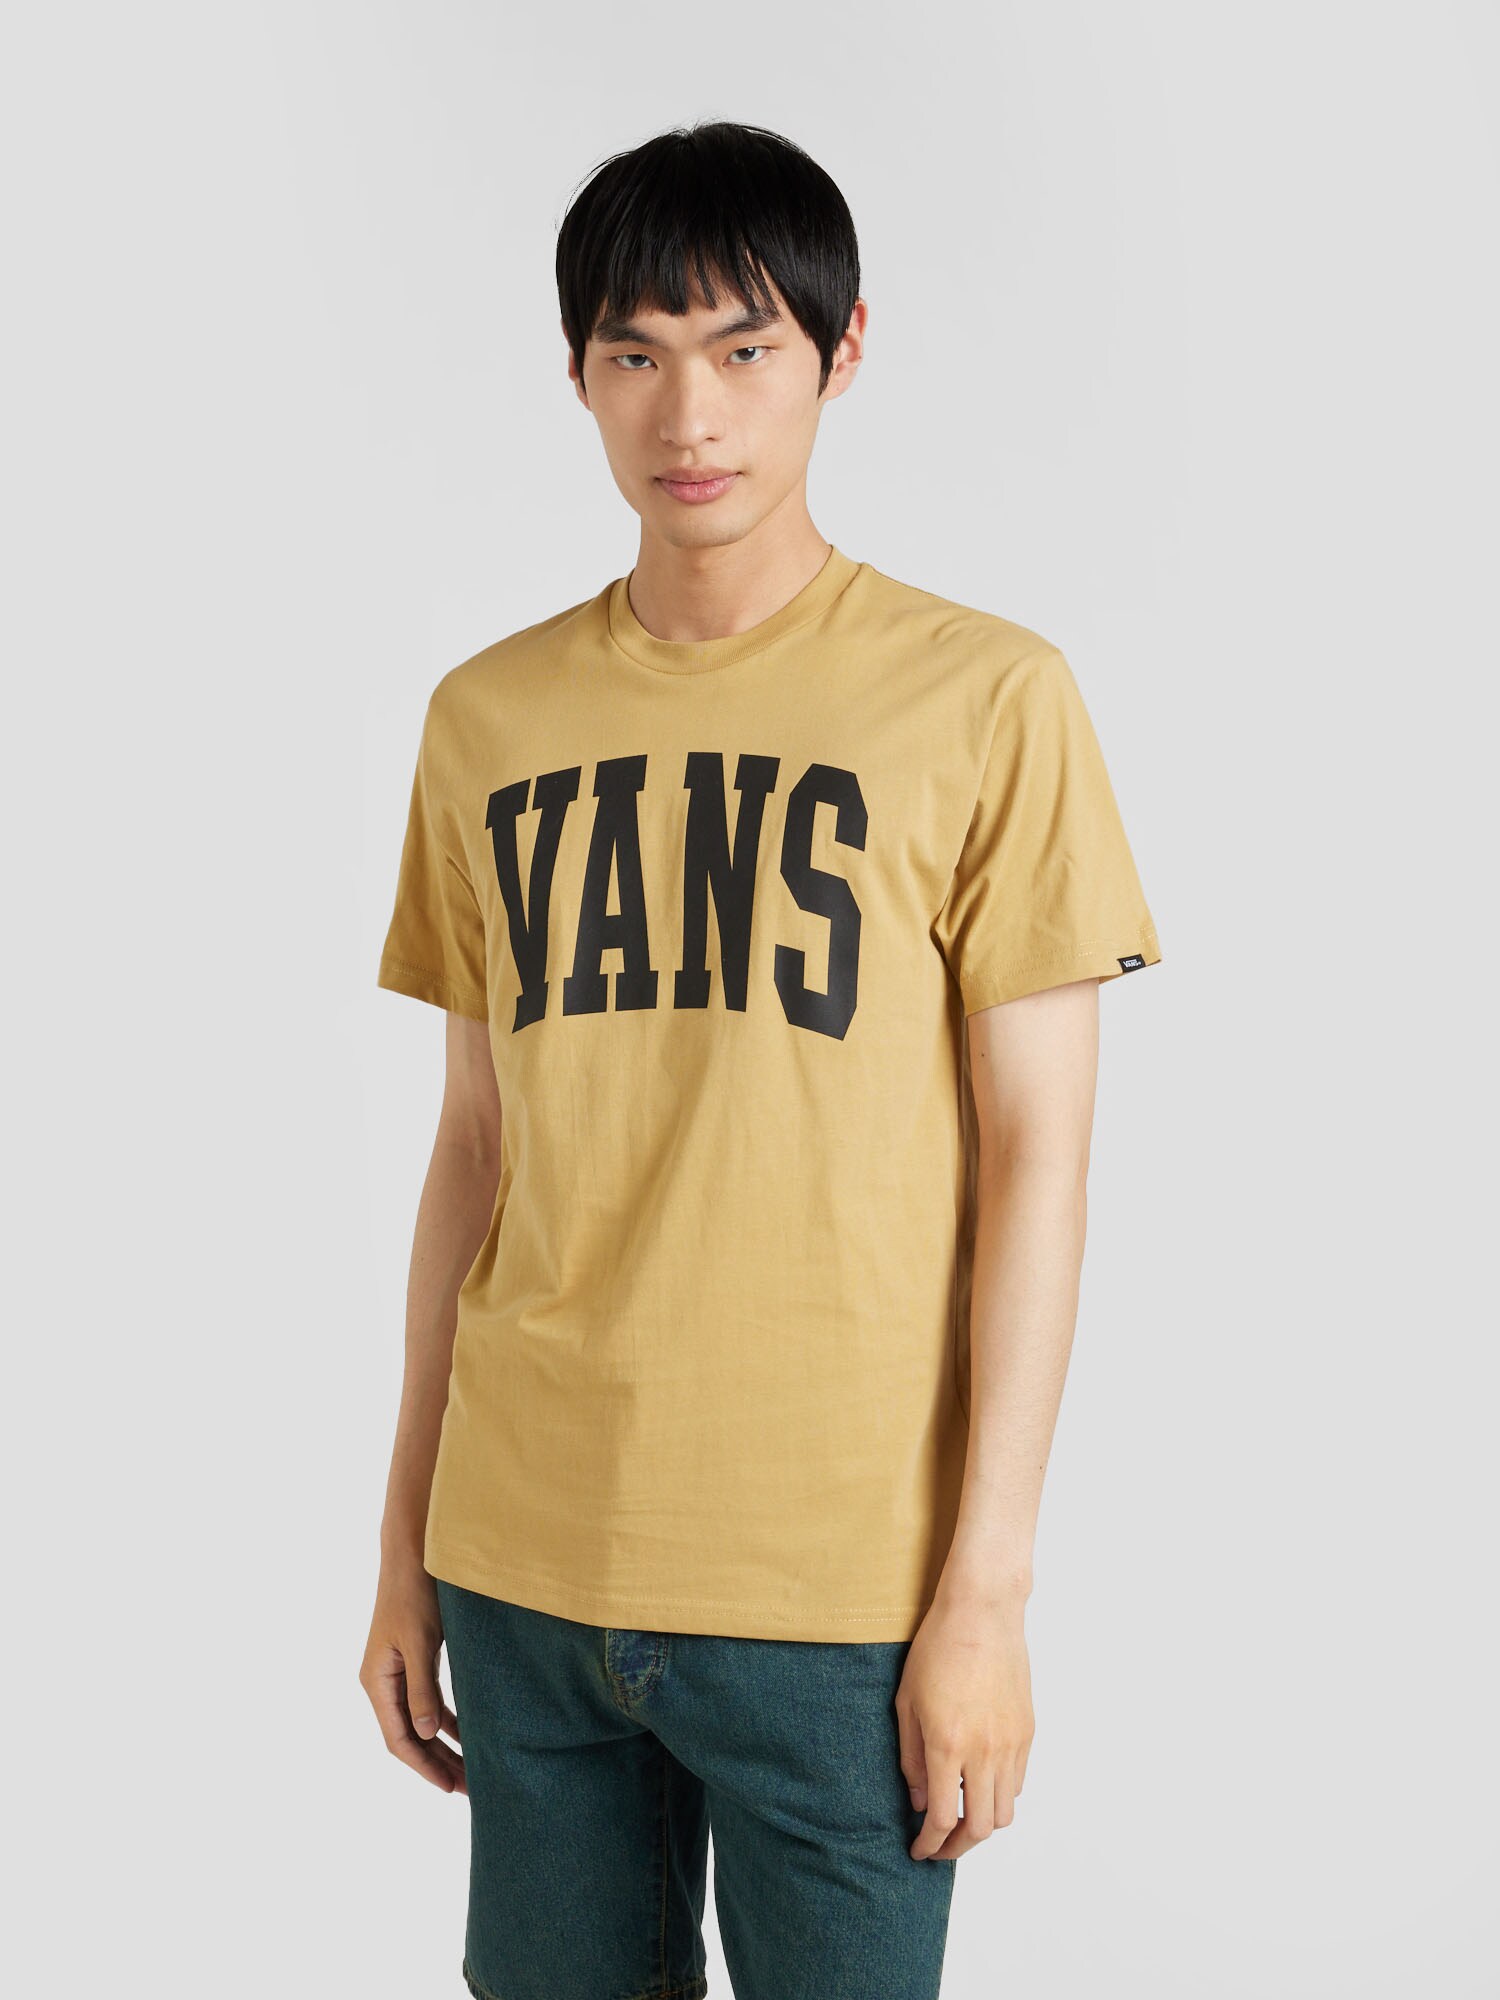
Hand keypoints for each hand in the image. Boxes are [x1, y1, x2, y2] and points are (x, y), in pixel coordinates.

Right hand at [358, 1558, 465, 1792]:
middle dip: (436, 1762)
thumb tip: (424, 1734)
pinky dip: (447, 1719)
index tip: (449, 1787)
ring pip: (419, 1721)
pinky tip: (469, 1733)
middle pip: (408, 1735)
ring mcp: (397, 1671)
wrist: (414, 1551)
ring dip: (443, 1745)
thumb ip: (422, 1688)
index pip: (398, 1738)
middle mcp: (382, 1681)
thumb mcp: (420, 1641)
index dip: (423, 1765)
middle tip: (469, 1788)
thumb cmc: (415, 1591)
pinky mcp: (413, 1660)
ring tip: (471, 1770)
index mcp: (377, 1680)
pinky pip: (427, 1701)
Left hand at [895, 1584, 1033, 1859]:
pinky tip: (980, 1784)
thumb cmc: (937, 1648)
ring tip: (961, 1818)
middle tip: (939, 1846)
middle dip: (956, 1847)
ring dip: (982, 1825)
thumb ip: (910, 1757)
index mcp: (947, 1745)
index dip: (929, 1844)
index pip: (942, 1818)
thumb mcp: (906, 1701)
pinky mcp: (1027, 1731)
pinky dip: (999, 1795)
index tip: (918, 1851)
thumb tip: (918, 1800)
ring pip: (1004, 1812)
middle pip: (979, 1828)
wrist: (982, 1613)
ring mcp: (1010, 1743)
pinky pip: (1018, 1782)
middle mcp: (984, 1751)